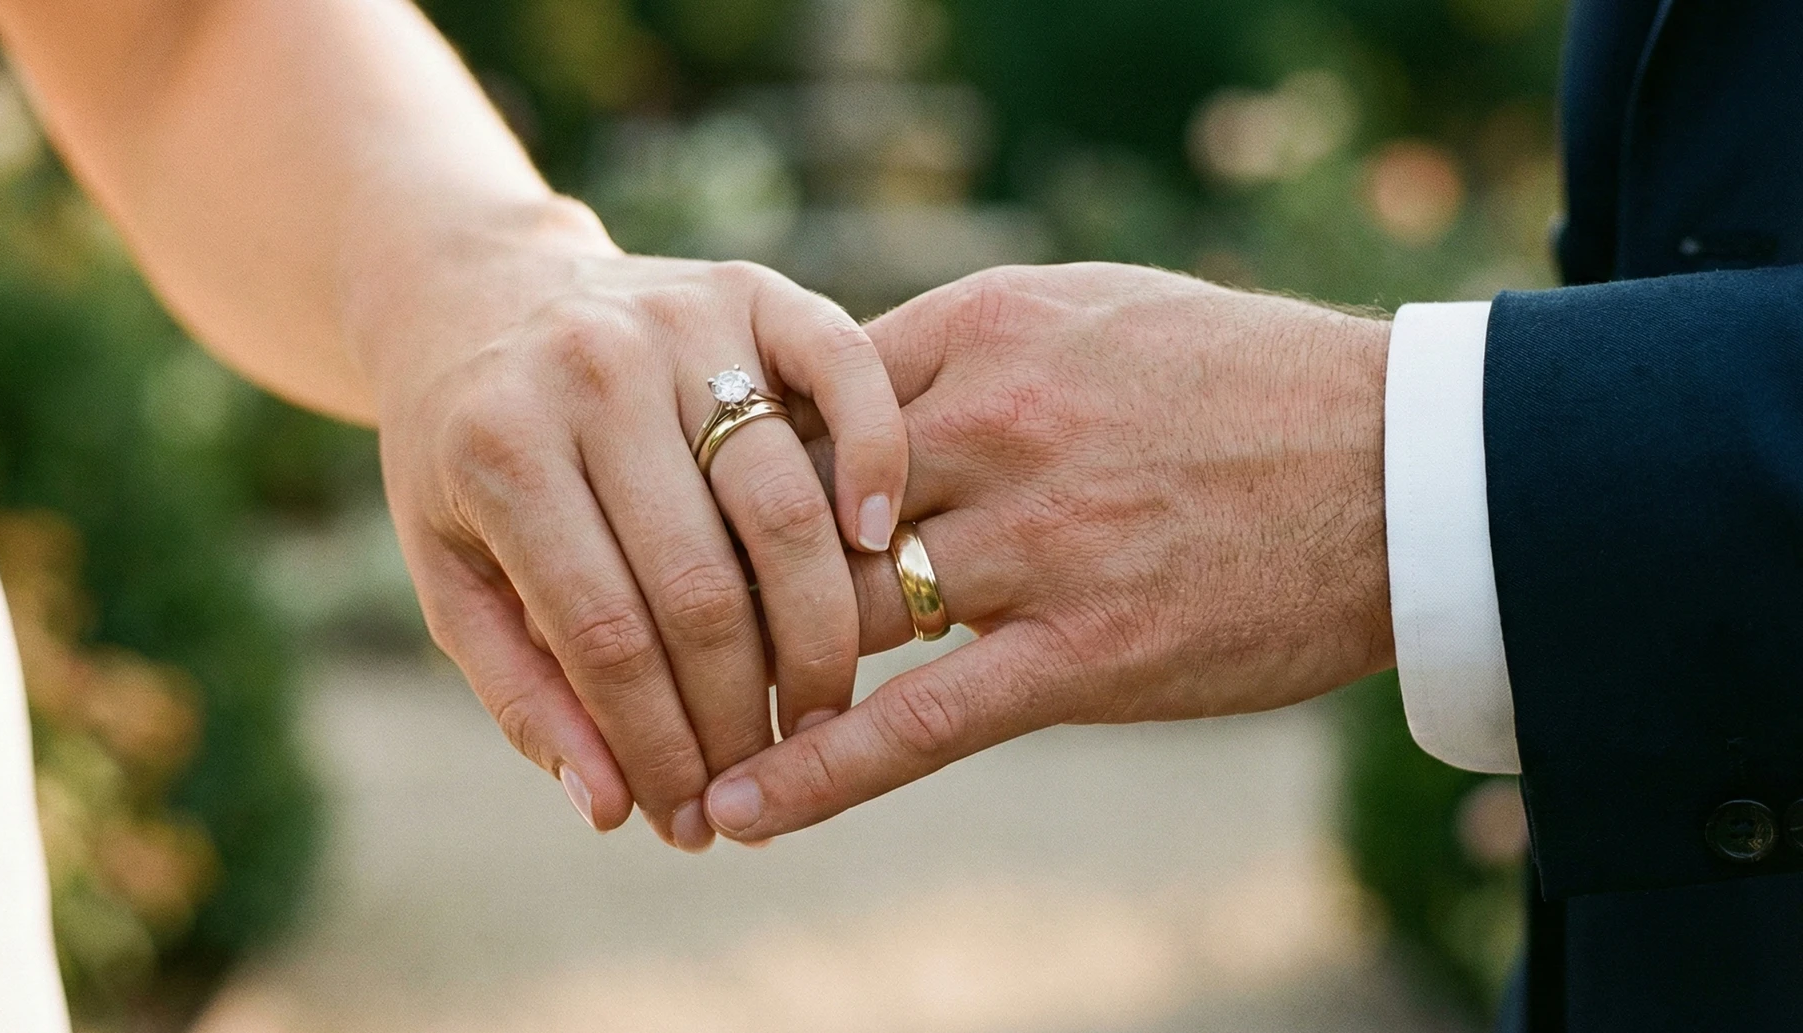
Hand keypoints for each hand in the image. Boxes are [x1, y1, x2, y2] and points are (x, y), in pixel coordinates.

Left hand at [359, 204, 904, 848]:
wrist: (474, 292)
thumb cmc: (466, 458)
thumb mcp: (452, 574)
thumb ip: (525, 693)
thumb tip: (613, 810)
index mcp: (500, 449)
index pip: (605, 635)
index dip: (658, 745)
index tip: (691, 817)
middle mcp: (590, 373)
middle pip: (703, 585)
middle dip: (742, 711)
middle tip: (767, 779)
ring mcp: (677, 320)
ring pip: (783, 503)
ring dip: (819, 627)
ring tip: (822, 705)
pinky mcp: (751, 287)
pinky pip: (844, 370)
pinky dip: (875, 456)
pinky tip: (877, 541)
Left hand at [702, 263, 1393, 840]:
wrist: (1401, 463)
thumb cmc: (1243, 382)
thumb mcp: (1092, 311)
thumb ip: (965, 347)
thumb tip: (853, 400)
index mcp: (984, 330)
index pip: (799, 403)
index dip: (727, 472)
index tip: (681, 522)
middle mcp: (992, 426)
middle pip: (791, 511)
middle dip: (710, 579)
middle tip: (646, 636)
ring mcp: (1037, 542)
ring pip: (838, 616)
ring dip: (748, 678)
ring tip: (671, 732)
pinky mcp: (1087, 651)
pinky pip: (920, 721)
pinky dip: (819, 771)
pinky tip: (744, 808)